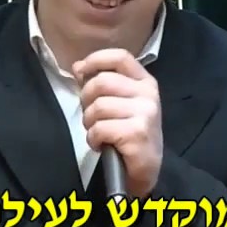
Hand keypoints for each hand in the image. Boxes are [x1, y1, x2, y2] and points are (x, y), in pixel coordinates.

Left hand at [74, 49, 162, 197]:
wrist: (147, 169)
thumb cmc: (130, 134)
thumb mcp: (120, 103)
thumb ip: (102, 84)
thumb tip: (78, 67)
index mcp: (145, 82)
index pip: (120, 57)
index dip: (96, 60)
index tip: (81, 70)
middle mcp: (148, 95)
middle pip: (102, 82)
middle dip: (86, 99)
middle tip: (91, 115)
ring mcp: (145, 113)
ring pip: (98, 106)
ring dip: (89, 122)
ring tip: (97, 132)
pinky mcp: (137, 133)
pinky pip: (100, 128)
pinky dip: (93, 139)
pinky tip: (100, 144)